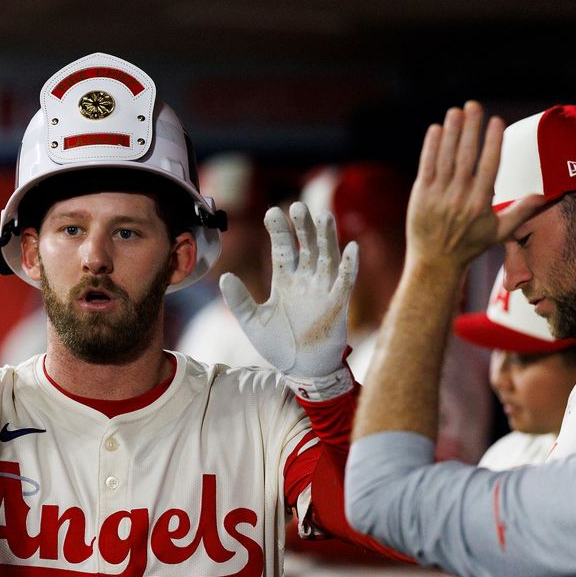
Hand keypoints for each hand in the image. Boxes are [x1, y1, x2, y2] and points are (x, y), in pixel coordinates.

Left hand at [220, 202, 357, 389]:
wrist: (300, 369)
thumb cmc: (277, 345)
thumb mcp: (252, 322)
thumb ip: (238, 300)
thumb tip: (224, 276)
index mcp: (285, 281)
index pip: (283, 248)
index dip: (279, 230)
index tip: (272, 212)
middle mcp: (305, 281)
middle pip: (306, 246)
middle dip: (302, 227)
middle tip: (296, 206)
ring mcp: (323, 290)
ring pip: (327, 257)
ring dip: (326, 238)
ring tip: (323, 216)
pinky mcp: (338, 305)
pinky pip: (345, 282)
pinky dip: (349, 265)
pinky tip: (351, 247)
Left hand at [406, 100, 544, 271]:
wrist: (435, 262)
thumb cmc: (469, 246)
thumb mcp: (499, 232)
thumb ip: (522, 212)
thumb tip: (546, 195)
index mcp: (480, 203)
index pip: (489, 167)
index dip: (493, 142)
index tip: (496, 121)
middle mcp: (459, 197)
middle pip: (466, 157)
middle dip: (471, 129)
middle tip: (474, 105)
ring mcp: (438, 195)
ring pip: (446, 158)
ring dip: (451, 132)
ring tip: (456, 111)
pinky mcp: (420, 195)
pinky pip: (426, 166)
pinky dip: (431, 147)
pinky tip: (436, 129)